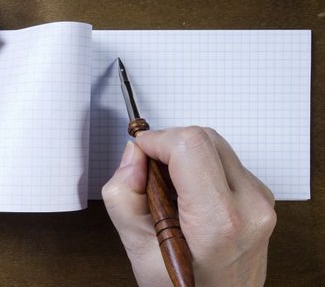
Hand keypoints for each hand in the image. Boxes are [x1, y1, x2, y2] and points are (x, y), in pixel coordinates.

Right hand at [102, 127, 275, 285]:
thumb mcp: (136, 248)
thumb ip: (123, 193)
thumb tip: (133, 154)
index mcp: (219, 221)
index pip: (190, 145)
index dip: (157, 140)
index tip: (140, 152)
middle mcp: (250, 205)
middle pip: (203, 137)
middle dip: (168, 145)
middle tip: (151, 174)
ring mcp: (260, 199)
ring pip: (213, 144)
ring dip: (183, 155)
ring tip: (170, 190)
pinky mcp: (261, 194)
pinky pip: (224, 159)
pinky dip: (199, 165)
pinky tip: (188, 194)